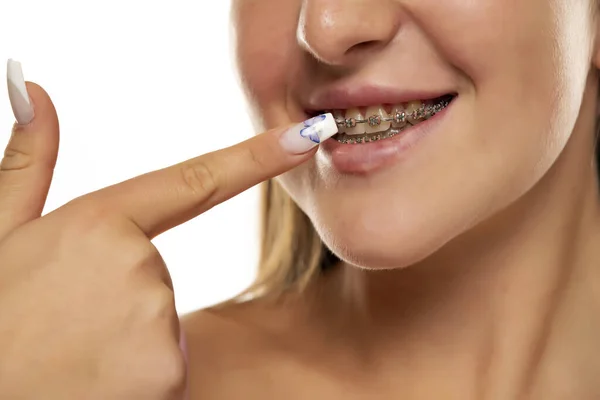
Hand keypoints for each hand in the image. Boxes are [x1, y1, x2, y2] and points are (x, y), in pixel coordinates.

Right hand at [0, 60, 336, 398]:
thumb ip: (29, 164)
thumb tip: (35, 91)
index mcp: (101, 223)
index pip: (197, 181)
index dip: (257, 157)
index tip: (306, 136)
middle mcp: (140, 266)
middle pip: (159, 272)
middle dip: (124, 293)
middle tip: (70, 320)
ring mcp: (157, 321)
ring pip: (160, 319)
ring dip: (127, 334)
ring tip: (77, 352)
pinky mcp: (168, 372)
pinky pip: (165, 361)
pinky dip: (136, 372)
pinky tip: (95, 379)